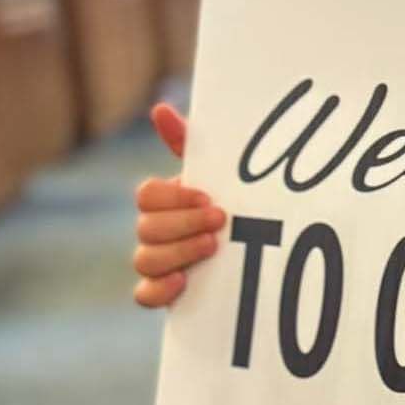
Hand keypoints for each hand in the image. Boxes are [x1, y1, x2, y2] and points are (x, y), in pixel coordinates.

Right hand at [131, 103, 225, 308]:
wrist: (261, 243)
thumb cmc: (233, 197)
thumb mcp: (220, 170)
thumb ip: (190, 142)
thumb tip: (160, 108)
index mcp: (165, 200)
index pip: (146, 195)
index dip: (173, 197)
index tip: (208, 196)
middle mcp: (155, 230)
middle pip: (145, 228)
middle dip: (183, 224)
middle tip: (220, 221)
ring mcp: (158, 262)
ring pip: (144, 260)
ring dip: (178, 253)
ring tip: (213, 247)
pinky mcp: (166, 291)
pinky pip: (144, 295)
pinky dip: (159, 289)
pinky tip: (184, 281)